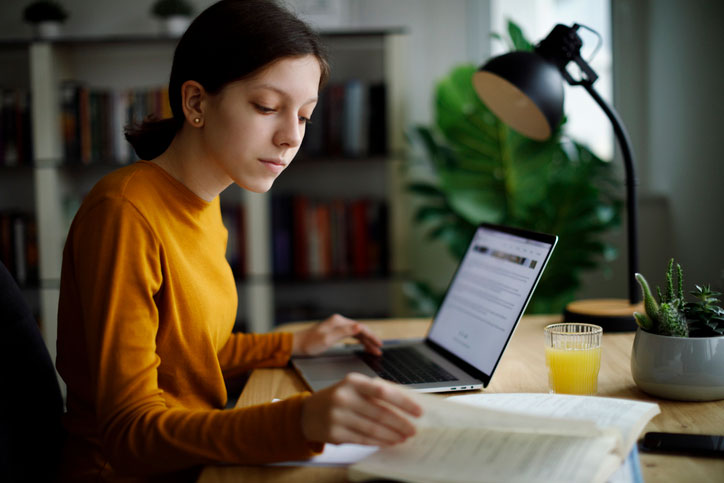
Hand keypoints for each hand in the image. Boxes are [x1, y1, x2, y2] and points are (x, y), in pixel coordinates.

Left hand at [291, 313, 381, 356]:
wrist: (296, 345)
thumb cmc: (310, 344)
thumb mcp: (327, 339)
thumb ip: (344, 332)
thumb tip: (360, 327)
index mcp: (339, 322)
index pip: (361, 328)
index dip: (371, 337)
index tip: (379, 345)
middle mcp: (339, 321)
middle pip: (360, 330)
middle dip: (371, 340)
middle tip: (379, 350)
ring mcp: (337, 326)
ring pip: (357, 333)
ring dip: (366, 341)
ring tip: (374, 350)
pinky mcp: (334, 331)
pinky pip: (351, 335)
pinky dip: (359, 341)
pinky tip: (363, 346)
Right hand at [301, 373, 422, 445]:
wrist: (307, 413)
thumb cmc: (337, 398)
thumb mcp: (353, 387)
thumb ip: (375, 393)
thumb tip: (405, 404)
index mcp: (353, 381)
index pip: (382, 391)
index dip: (403, 402)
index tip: (418, 412)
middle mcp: (344, 397)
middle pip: (380, 413)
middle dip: (400, 423)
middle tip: (413, 429)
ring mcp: (338, 416)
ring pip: (372, 429)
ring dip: (391, 435)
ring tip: (403, 437)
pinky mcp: (334, 433)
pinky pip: (362, 439)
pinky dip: (378, 442)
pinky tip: (388, 442)